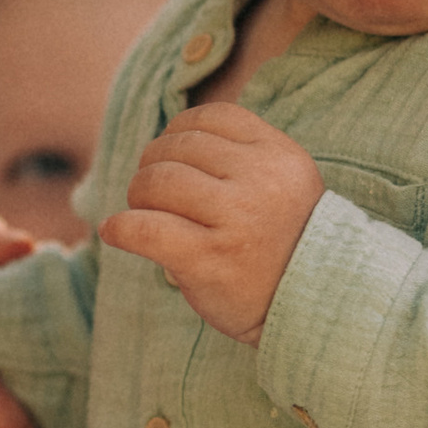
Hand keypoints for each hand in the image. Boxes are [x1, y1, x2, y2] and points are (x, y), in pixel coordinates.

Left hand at [98, 103, 324, 341]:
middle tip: (152, 193)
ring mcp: (235, 220)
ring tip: (143, 213)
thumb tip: (170, 139)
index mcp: (280, 156)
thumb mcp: (284, 186)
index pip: (212, 118)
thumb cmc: (285, 246)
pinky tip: (115, 232)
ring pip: (157, 181)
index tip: (170, 156)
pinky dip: (120, 228)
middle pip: (177, 147)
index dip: (178, 131)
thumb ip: (241, 157)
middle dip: (153, 166)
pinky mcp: (209, 259)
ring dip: (137, 196)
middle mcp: (260, 182)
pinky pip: (145, 229)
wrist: (313, 310)